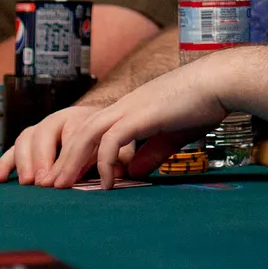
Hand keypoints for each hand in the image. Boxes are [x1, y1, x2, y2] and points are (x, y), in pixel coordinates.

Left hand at [0, 55, 233, 189]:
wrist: (219, 81)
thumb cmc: (202, 104)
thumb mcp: (172, 134)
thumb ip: (151, 151)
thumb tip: (133, 172)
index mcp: (130, 109)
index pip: (93, 130)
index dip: (76, 153)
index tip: (67, 177)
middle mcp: (124, 106)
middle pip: (80, 130)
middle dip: (62, 158)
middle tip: (48, 186)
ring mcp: (131, 108)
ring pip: (88, 133)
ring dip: (71, 161)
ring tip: (59, 187)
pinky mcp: (142, 114)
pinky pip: (113, 140)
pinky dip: (104, 161)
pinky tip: (106, 183)